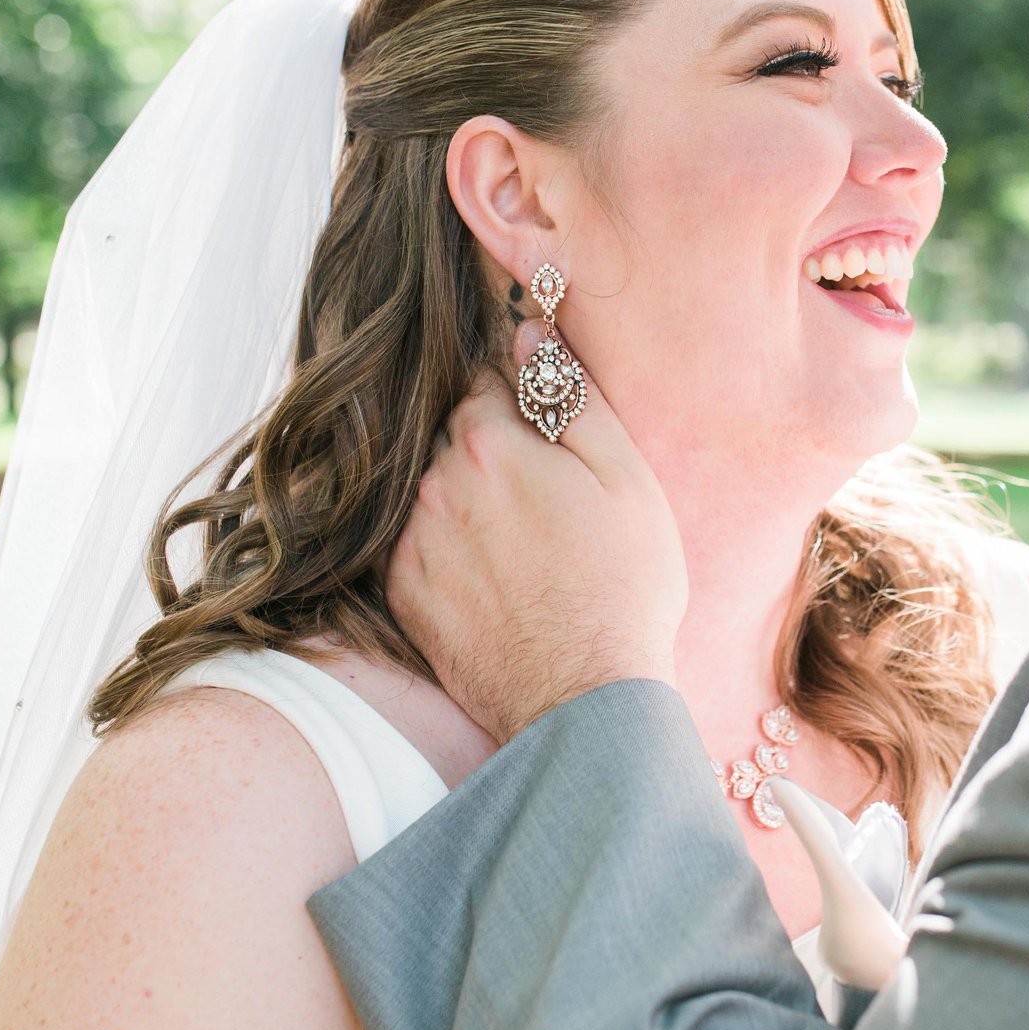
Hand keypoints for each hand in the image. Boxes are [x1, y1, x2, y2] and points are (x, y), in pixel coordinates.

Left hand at [388, 322, 687, 741]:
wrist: (585, 697)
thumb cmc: (623, 586)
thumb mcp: (626, 477)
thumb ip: (571, 396)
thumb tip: (529, 332)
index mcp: (489, 443)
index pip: (484, 382)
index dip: (517, 399)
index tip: (541, 427)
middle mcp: (435, 484)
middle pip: (450, 434)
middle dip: (488, 447)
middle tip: (541, 492)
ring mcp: (412, 541)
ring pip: (430, 489)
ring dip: (463, 497)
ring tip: (519, 540)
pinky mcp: (403, 593)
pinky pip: (414, 542)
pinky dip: (445, 546)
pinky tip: (491, 574)